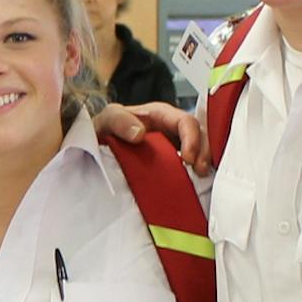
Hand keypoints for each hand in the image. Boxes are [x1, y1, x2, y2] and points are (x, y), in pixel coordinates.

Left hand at [94, 101, 210, 174]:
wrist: (97, 148)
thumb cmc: (106, 128)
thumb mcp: (108, 119)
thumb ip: (119, 120)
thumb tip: (139, 133)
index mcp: (161, 116)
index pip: (186, 122)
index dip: (192, 138)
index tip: (188, 158)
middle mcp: (172, 130)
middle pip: (200, 137)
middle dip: (204, 153)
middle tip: (200, 171)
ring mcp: (174, 148)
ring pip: (199, 153)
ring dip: (203, 165)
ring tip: (200, 179)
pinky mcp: (172, 165)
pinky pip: (188, 168)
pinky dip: (194, 176)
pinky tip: (193, 185)